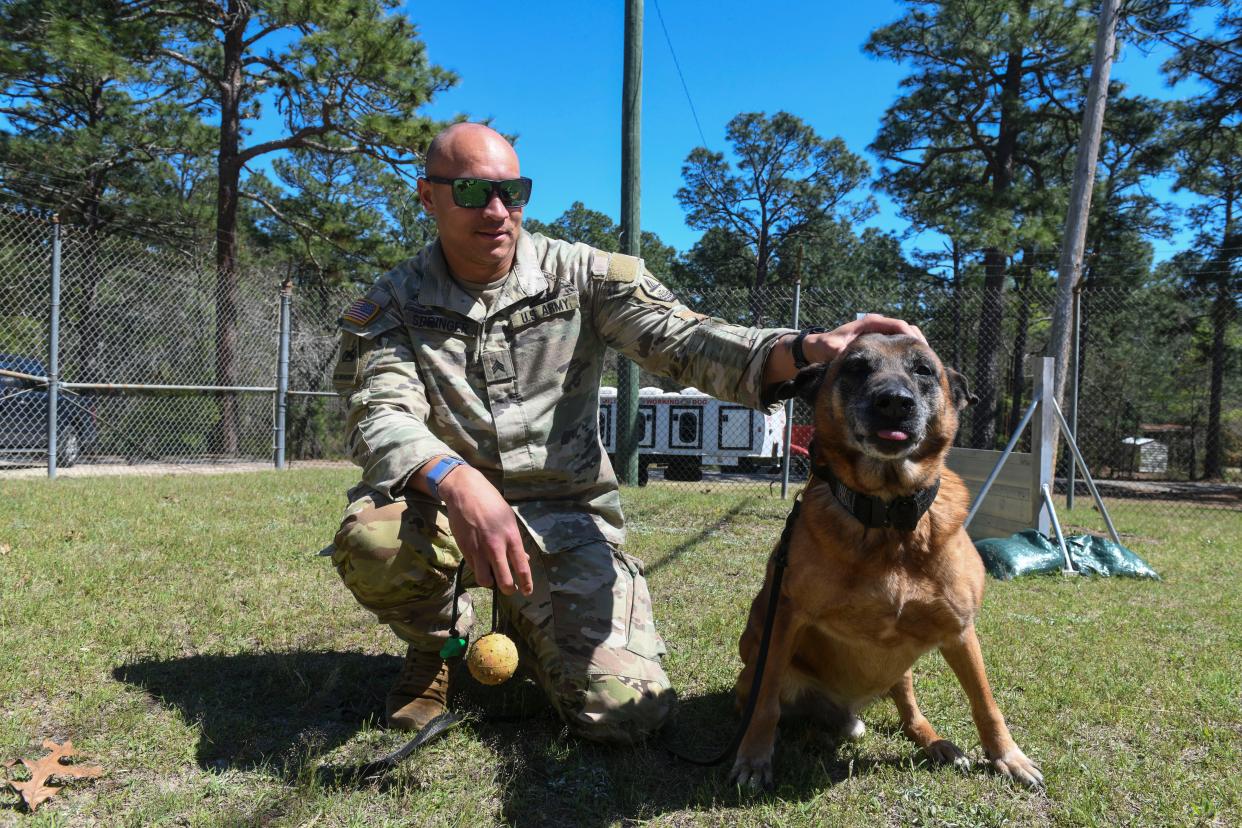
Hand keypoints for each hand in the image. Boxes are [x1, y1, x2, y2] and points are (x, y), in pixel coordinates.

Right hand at [438, 466, 532, 596]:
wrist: (466, 492)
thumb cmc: (491, 503)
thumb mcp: (509, 519)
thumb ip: (515, 542)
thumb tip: (524, 560)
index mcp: (511, 537)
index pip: (522, 567)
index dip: (526, 584)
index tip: (528, 592)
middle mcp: (496, 546)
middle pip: (504, 580)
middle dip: (509, 590)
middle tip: (510, 589)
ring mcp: (479, 549)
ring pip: (485, 580)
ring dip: (490, 582)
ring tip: (493, 575)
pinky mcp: (465, 549)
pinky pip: (474, 568)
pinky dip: (479, 569)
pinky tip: (482, 562)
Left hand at [805, 313, 924, 364]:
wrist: (819, 348)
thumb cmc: (825, 348)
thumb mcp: (831, 349)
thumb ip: (841, 351)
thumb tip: (853, 355)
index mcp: (869, 323)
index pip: (897, 324)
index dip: (911, 336)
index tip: (921, 348)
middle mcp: (877, 325)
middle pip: (906, 328)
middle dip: (918, 340)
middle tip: (929, 355)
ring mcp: (880, 332)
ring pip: (905, 334)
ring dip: (916, 344)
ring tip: (927, 359)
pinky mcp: (880, 340)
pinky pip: (899, 341)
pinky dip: (908, 349)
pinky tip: (915, 362)